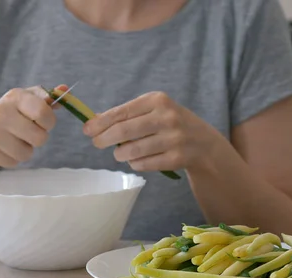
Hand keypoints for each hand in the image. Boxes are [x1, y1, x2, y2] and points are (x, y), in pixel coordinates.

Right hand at [0, 85, 66, 166]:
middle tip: (26, 134)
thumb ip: (46, 97)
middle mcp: (0, 111)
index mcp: (15, 96)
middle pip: (40, 138)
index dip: (48, 122)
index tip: (42, 122)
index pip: (44, 113)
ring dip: (24, 151)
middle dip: (37, 139)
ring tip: (13, 141)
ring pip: (26, 153)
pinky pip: (13, 162)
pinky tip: (3, 149)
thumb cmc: (9, 116)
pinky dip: (11, 159)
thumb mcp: (25, 101)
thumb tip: (65, 89)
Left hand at [83, 91, 222, 172]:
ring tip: (120, 153)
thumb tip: (94, 121)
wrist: (204, 143)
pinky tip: (136, 160)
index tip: (87, 129)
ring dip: (120, 154)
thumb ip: (128, 114)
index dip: (100, 122)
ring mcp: (174, 138)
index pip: (122, 112)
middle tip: (96, 143)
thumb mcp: (155, 110)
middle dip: (104, 139)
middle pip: (124, 131)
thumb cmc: (171, 124)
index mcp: (158, 100)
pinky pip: (143, 164)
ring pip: (132, 150)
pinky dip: (134, 164)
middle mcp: (167, 117)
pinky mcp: (177, 158)